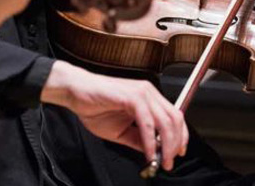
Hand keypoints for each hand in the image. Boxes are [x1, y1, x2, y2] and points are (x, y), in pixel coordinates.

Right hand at [41, 61, 188, 170]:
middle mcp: (148, 92)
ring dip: (166, 145)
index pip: (175, 116)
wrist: (73, 91)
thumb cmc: (92, 105)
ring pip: (165, 121)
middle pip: (175, 119)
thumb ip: (138, 140)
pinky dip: (150, 141)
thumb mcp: (120, 131)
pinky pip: (147, 122)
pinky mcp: (131, 96)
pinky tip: (148, 152)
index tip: (177, 153)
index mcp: (148, 97)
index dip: (180, 136)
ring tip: (160, 160)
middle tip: (168, 162)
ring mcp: (141, 93)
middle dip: (175, 144)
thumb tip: (154, 152)